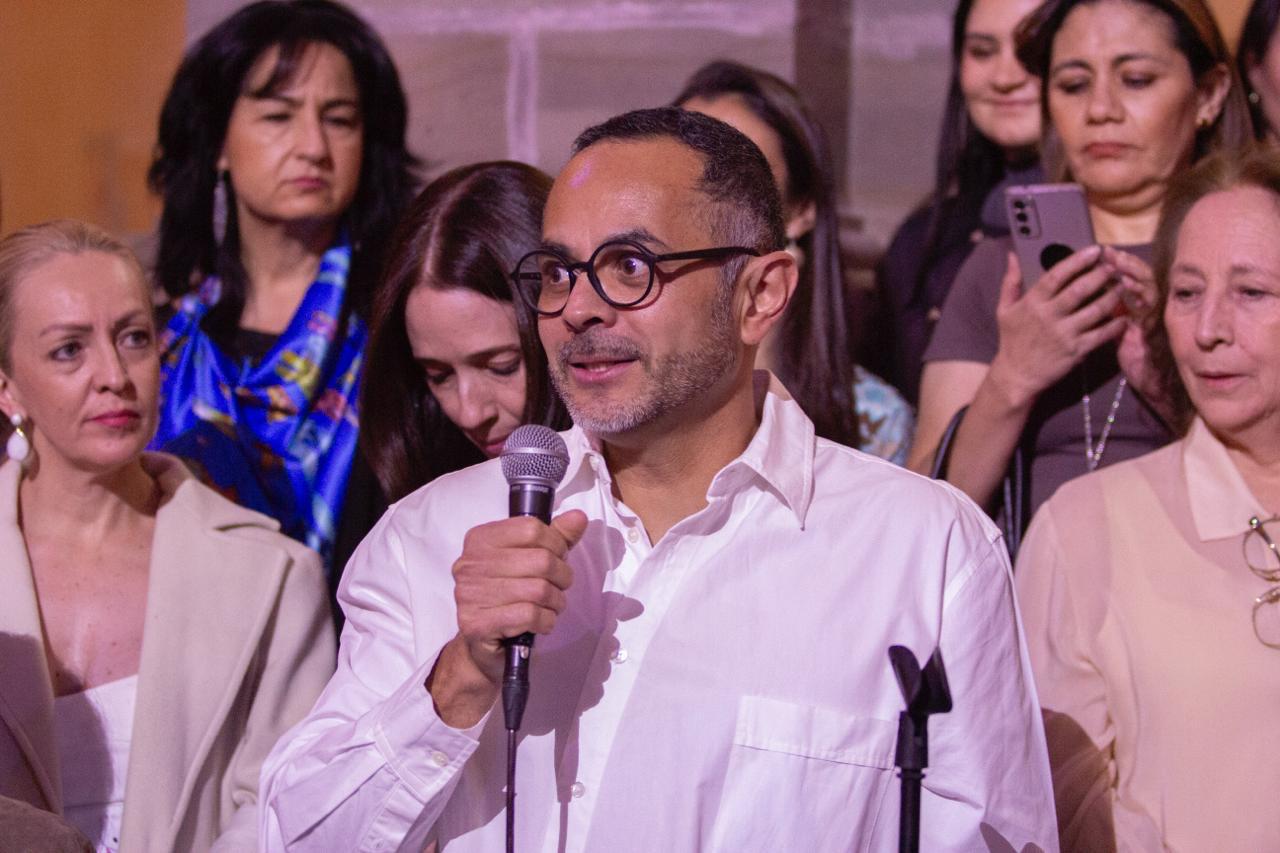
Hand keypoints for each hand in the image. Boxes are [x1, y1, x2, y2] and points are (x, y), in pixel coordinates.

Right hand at [428, 511, 587, 726]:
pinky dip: (546, 620)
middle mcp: (469, 564)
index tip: (558, 558)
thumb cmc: (510, 597)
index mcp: (480, 540)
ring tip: (551, 606)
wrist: (484, 646)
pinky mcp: (477, 624)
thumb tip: (578, 518)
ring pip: (538, 589)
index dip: (556, 544)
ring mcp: (469, 595)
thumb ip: (555, 538)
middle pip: (541, 560)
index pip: (532, 528)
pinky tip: (542, 622)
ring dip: (556, 601)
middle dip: (561, 576)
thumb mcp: (532, 560)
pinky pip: (530, 615)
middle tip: (558, 587)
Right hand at [988, 247, 1126, 407]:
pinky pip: (1102, 334)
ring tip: (1124, 286)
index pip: (1056, 275)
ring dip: (1113, 296)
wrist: (1016, 376)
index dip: (1077, 260)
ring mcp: (1064, 334)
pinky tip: (1124, 315)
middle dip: (1101, 274)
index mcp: (1032, 303)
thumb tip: (1012, 256)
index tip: (1094, 250)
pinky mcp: (1076, 350)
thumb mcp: (1004, 310)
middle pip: (1080, 289)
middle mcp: (1048, 316)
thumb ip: (1011, 282)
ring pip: (1095, 310)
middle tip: (1115, 265)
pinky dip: (1116, 324)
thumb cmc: (1012, 341)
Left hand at [1106, 248, 1173, 420]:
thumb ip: (1113, 310)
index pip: (1131, 276)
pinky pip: (1151, 311)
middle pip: (1142, 277)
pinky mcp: (1156, 331)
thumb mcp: (1120, 328)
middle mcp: (1151, 307)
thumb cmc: (1136, 355)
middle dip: (1126, 263)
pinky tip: (1127, 288)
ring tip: (1118, 264)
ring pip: (1149, 289)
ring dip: (1134, 274)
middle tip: (1109, 252)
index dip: (1120, 263)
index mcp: (1140, 304)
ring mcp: (1156, 317)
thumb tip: (1095, 292)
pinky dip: (1140, 297)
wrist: (1152, 381)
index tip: (1102, 251)